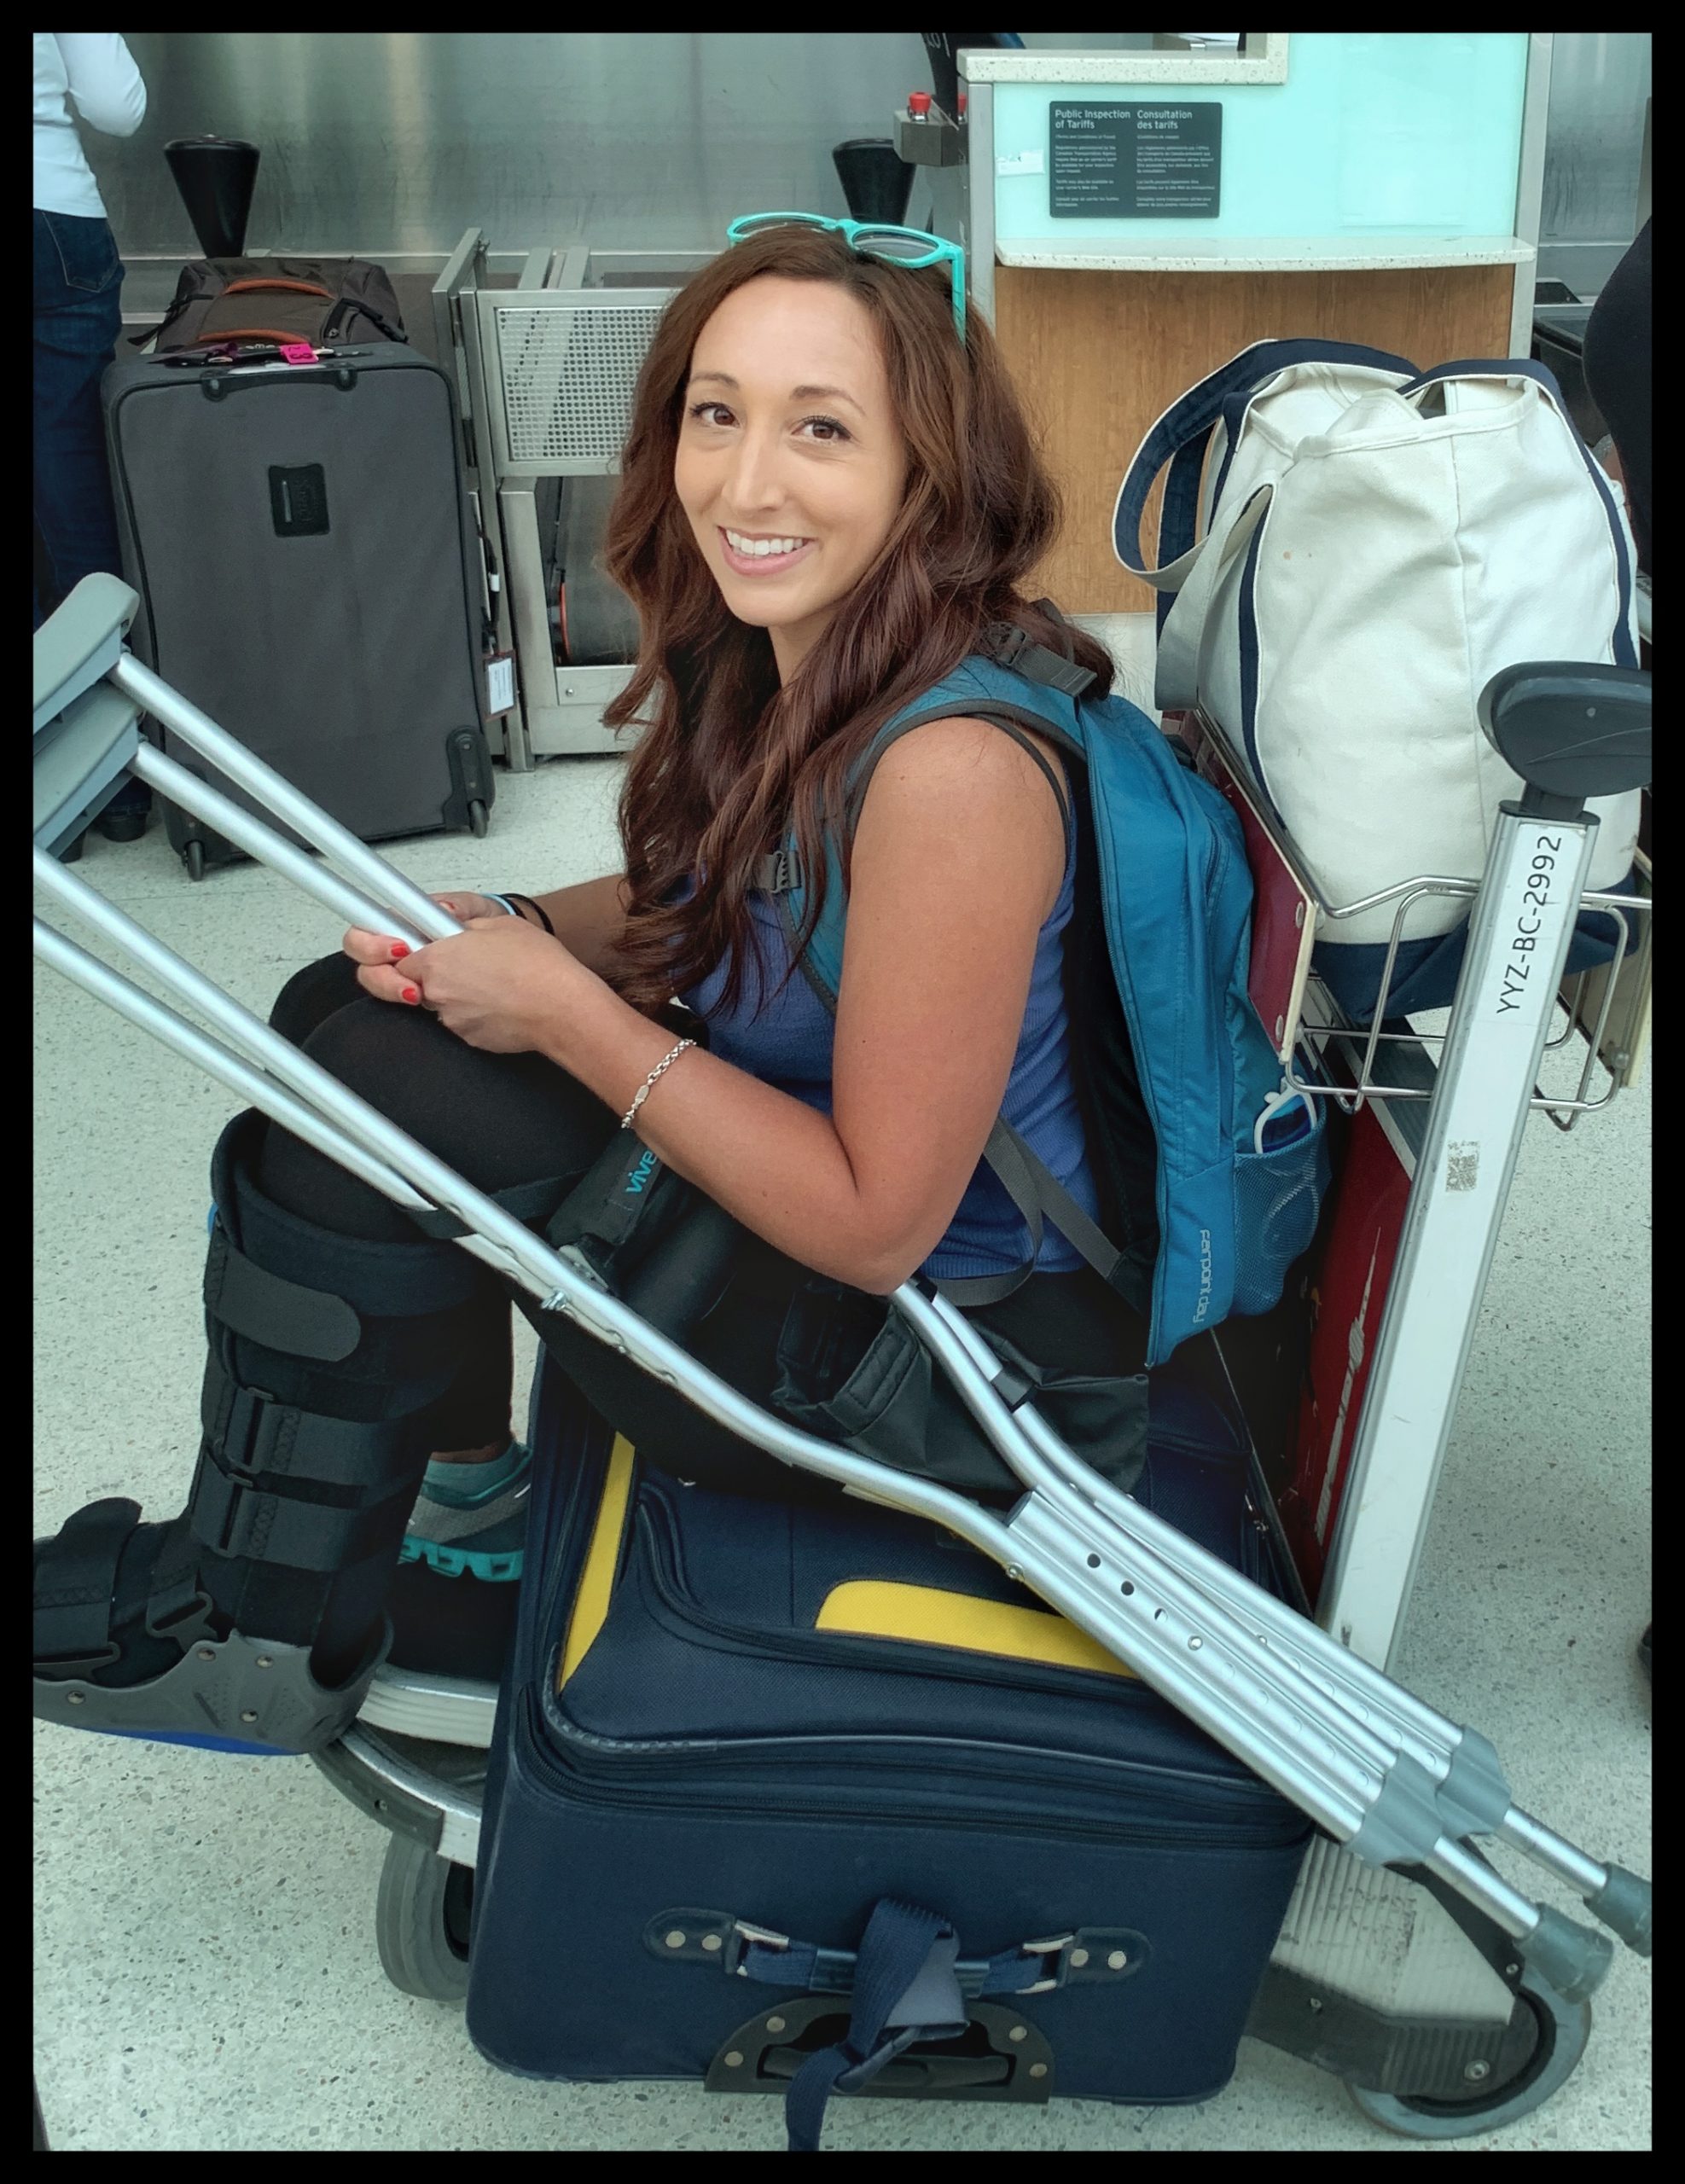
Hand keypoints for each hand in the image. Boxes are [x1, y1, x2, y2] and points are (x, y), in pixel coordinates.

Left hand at [341, 913, 584, 1054]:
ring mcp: (449, 1018)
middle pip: (395, 981)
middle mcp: (433, 991)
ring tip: (483, 974)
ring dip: (446, 987)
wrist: (564, 1009)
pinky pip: (456, 1017)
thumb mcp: (496, 922)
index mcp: (434, 958)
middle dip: (401, 972)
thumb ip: (457, 920)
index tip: (379, 938)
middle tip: (424, 957)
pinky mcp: (466, 1037)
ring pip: (431, 999)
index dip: (382, 943)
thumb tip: (440, 920)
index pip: (384, 951)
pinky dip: (470, 1007)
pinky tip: (496, 995)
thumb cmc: (539, 966)